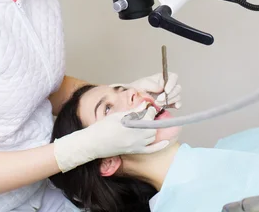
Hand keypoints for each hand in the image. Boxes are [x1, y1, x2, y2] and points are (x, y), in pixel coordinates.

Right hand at [52, 102, 168, 172]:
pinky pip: (151, 150)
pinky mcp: (133, 151)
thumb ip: (133, 111)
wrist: (93, 143)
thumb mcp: (117, 116)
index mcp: (130, 127)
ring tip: (146, 123)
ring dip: (152, 129)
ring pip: (152, 137)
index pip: (148, 118)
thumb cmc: (102, 128)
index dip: (149, 111)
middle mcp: (135, 138)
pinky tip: (165, 141)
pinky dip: (159, 146)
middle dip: (151, 120)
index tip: (148, 107)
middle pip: (151, 128)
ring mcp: (135, 146)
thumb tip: (144, 105)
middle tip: (146, 114)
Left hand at [111, 72, 181, 108]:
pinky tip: (175, 106)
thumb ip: (152, 85)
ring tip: (158, 103)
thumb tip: (161, 88)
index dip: (172, 83)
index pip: (173, 77)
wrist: (134, 99)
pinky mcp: (170, 103)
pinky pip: (178, 103)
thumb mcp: (142, 84)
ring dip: (170, 101)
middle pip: (177, 88)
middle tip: (159, 99)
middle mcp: (168, 85)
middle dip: (169, 95)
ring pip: (177, 96)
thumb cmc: (138, 88)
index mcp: (163, 78)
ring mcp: (170, 94)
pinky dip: (177, 105)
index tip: (166, 90)